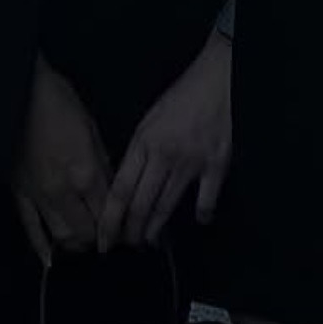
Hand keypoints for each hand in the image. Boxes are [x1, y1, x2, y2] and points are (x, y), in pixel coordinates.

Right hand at [9, 52, 113, 267]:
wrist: (18, 91)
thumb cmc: (58, 102)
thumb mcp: (92, 130)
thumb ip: (103, 165)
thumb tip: (110, 190)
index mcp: (85, 172)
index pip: (108, 213)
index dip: (119, 225)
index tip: (127, 231)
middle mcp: (63, 191)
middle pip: (86, 231)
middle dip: (100, 239)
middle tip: (107, 239)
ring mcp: (38, 195)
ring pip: (61, 235)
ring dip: (76, 244)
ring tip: (84, 242)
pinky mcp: (18, 194)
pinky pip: (30, 227)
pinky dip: (41, 247)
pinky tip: (50, 261)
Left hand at [96, 37, 231, 253]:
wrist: (218, 79)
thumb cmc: (182, 97)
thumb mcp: (149, 120)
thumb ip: (138, 152)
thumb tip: (126, 185)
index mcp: (143, 142)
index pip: (119, 190)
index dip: (110, 220)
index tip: (104, 238)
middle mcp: (164, 155)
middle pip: (141, 204)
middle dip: (130, 231)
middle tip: (126, 244)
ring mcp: (192, 162)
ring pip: (167, 206)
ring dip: (156, 228)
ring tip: (150, 240)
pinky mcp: (217, 164)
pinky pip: (206, 199)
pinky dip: (202, 214)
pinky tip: (199, 221)